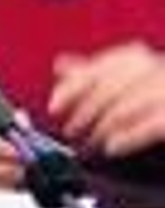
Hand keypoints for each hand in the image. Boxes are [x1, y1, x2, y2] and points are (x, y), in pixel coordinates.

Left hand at [49, 42, 164, 157]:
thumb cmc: (161, 110)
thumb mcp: (130, 90)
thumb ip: (99, 77)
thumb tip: (63, 65)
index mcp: (149, 60)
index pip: (104, 65)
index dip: (75, 86)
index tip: (54, 105)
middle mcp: (163, 70)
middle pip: (114, 85)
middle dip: (85, 111)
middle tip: (70, 131)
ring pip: (131, 104)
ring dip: (102, 127)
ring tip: (88, 145)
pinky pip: (155, 124)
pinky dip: (129, 136)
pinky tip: (112, 147)